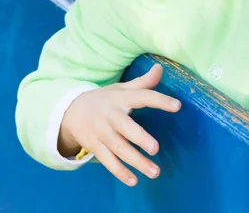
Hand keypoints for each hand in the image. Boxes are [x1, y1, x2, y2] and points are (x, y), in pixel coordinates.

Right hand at [58, 64, 180, 185]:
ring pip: (118, 148)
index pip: (142, 97)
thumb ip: (142, 83)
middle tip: (156, 148)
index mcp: (120, 98)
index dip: (159, 100)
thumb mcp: (121, 89)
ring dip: (136, 161)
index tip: (177, 106)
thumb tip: (160, 69)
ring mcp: (101, 132)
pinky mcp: (94, 147)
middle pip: (125, 127)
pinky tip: (134, 180)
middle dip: (139, 137)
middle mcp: (110, 115)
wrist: (71, 111)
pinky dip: (120, 172)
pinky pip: (108, 161)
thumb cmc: (105, 100)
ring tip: (155, 172)